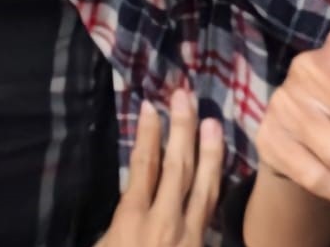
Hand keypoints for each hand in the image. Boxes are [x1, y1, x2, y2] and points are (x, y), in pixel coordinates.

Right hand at [97, 89, 222, 246]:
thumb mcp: (108, 243)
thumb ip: (124, 219)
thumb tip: (135, 194)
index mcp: (132, 218)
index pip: (144, 165)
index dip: (149, 133)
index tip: (152, 106)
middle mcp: (164, 221)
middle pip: (176, 166)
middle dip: (181, 128)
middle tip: (185, 96)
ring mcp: (190, 235)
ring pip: (203, 185)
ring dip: (208, 151)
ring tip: (212, 121)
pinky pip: (213, 211)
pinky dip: (218, 187)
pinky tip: (221, 169)